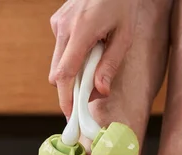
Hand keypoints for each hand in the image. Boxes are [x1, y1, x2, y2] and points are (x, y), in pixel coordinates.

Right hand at [49, 0, 137, 117]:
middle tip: (86, 101)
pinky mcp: (57, 22)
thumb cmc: (122, 4)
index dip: (65, 99)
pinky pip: (61, 50)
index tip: (70, 116)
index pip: (65, 74)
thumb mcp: (124, 36)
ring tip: (95, 65)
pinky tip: (90, 48)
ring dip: (73, 73)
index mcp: (81, 31)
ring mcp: (58, 24)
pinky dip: (72, 58)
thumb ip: (110, 65)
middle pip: (57, 73)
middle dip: (69, 91)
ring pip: (58, 63)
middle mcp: (63, 28)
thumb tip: (100, 92)